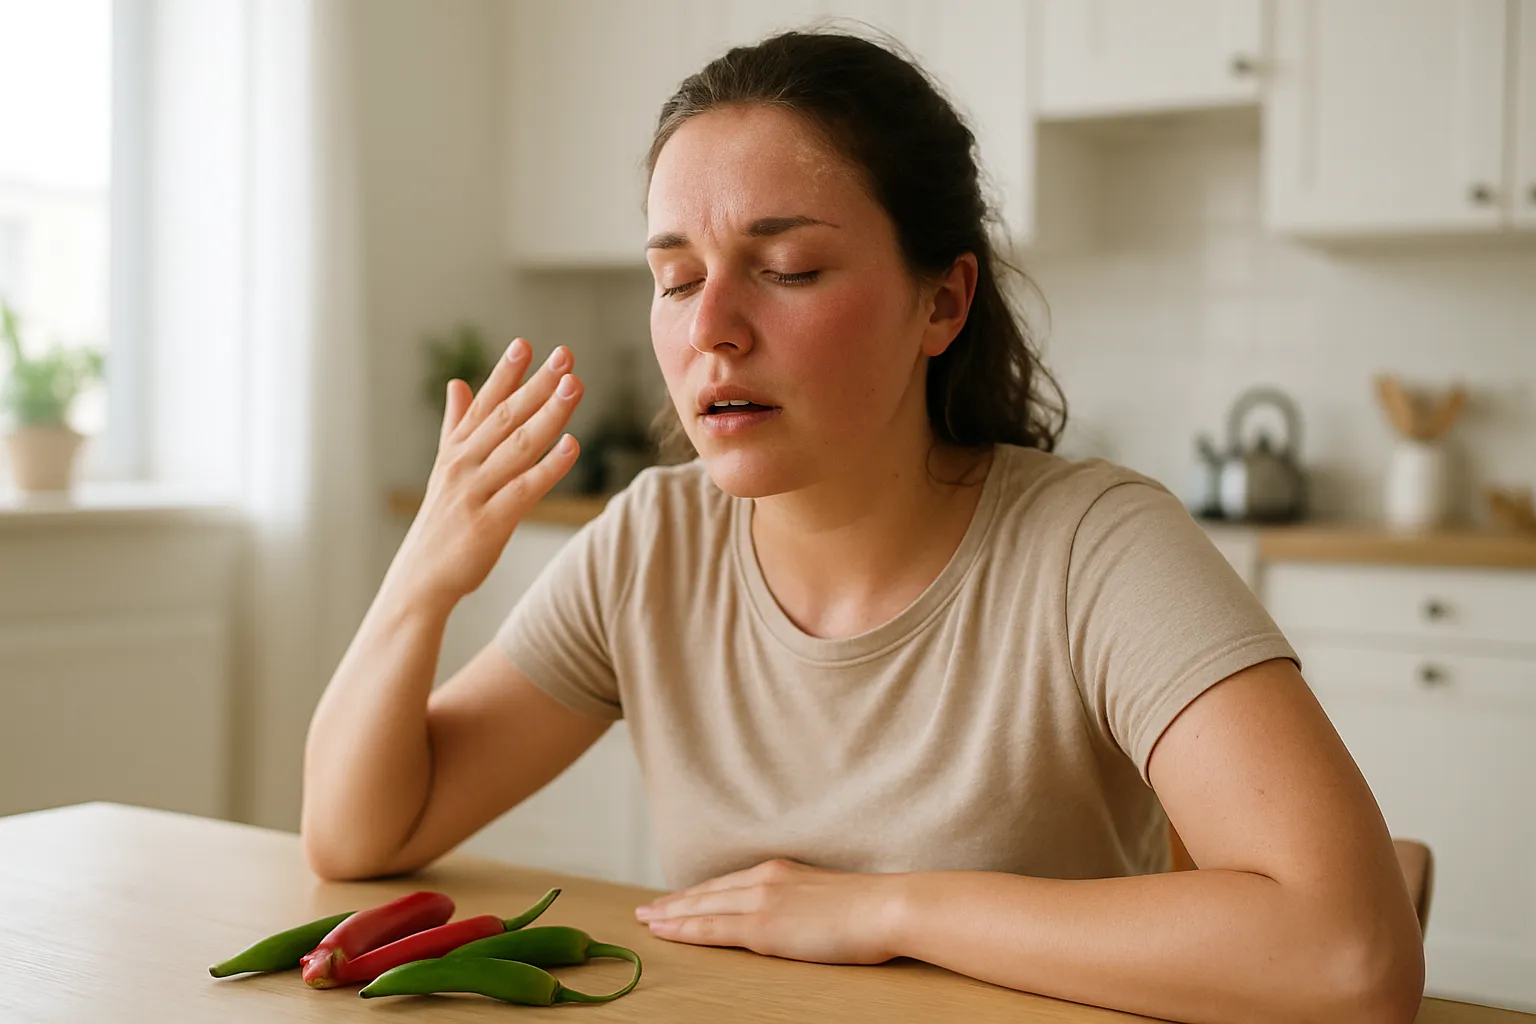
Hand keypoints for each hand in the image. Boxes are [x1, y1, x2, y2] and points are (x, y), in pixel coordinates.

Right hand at [387, 338, 583, 609]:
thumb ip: (456, 425)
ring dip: (548, 413)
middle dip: (537, 384)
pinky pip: (524, 489)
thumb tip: (458, 382)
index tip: (525, 344)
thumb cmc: (440, 524)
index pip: (484, 404)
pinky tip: (573, 445)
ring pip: (518, 446)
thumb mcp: (446, 469)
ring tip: (574, 385)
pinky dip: (549, 466)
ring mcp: (475, 493)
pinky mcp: (489, 523)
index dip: (505, 373)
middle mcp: (464, 465)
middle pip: (506, 417)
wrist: (419, 580)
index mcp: (456, 451)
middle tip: (565, 355)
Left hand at [634, 858, 906, 964]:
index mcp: (783, 871)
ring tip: (646, 920)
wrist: (887, 907)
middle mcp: (765, 879)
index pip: (730, 882)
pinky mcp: (762, 927)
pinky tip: (663, 932)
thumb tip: (802, 918)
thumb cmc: (873, 908)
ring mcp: (761, 901)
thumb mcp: (831, 897)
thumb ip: (807, 903)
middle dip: (676, 901)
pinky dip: (683, 929)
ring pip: (703, 907)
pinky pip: (712, 929)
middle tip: (648, 909)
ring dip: (671, 914)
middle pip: (709, 891)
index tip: (679, 897)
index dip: (701, 891)